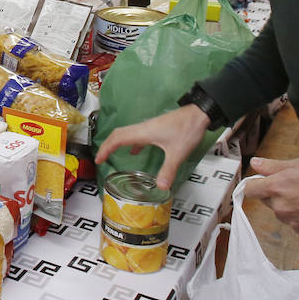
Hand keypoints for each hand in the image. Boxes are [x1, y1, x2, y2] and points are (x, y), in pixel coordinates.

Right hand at [95, 105, 209, 189]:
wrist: (199, 113)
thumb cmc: (188, 128)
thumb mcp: (178, 153)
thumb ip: (168, 170)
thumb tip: (160, 186)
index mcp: (143, 132)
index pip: (117, 139)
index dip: (106, 149)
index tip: (99, 159)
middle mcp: (143, 128)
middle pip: (118, 134)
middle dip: (107, 145)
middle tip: (101, 158)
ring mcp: (149, 127)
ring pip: (127, 133)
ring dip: (118, 143)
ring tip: (112, 154)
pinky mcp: (156, 128)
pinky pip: (138, 135)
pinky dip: (132, 143)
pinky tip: (136, 151)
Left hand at [242, 157, 298, 236]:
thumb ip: (273, 165)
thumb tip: (256, 164)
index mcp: (276, 187)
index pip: (249, 189)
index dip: (252, 184)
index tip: (257, 183)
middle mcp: (280, 206)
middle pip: (267, 199)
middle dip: (276, 192)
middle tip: (295, 184)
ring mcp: (290, 221)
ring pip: (281, 211)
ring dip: (289, 204)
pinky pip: (294, 222)